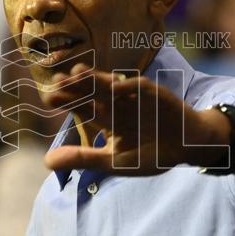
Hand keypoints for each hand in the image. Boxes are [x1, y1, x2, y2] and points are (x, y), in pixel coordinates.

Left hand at [41, 64, 228, 174]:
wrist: (187, 148)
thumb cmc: (152, 154)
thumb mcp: (115, 162)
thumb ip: (84, 158)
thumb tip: (47, 162)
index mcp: (107, 119)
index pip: (82, 107)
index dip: (66, 100)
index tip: (48, 97)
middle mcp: (117, 104)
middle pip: (92, 91)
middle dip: (76, 85)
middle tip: (57, 80)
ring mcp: (135, 98)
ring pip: (112, 84)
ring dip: (96, 78)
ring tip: (78, 73)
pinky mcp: (155, 95)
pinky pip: (141, 87)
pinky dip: (129, 86)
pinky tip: (116, 86)